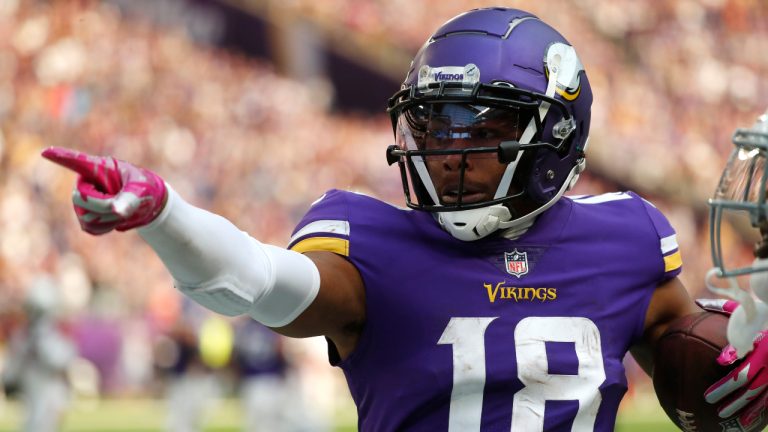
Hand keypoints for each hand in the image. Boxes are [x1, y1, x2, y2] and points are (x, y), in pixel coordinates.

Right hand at [41, 147, 166, 234]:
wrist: (146, 205)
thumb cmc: (144, 189)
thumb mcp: (141, 191)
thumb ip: (129, 199)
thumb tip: (116, 211)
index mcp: (99, 167)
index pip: (76, 161)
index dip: (60, 157)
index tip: (45, 152)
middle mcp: (86, 182)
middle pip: (80, 199)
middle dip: (103, 207)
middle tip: (122, 206)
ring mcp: (84, 200)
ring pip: (86, 216)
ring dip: (108, 219)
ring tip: (121, 211)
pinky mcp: (86, 215)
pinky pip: (89, 227)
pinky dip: (106, 228)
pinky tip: (115, 221)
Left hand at [702, 299, 767, 424]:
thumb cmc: (765, 319)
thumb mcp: (751, 312)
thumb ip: (726, 309)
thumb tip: (698, 303)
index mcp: (763, 345)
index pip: (746, 357)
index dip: (731, 362)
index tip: (716, 366)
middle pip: (749, 380)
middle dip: (728, 391)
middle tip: (707, 399)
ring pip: (760, 396)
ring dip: (742, 408)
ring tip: (723, 416)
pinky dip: (758, 413)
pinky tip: (745, 422)